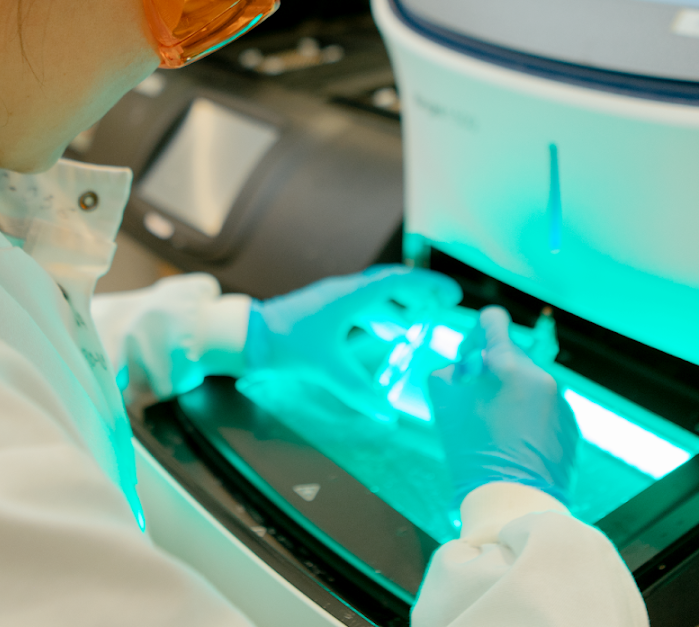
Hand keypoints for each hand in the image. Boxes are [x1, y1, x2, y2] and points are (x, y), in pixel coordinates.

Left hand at [244, 266, 462, 419]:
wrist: (248, 337)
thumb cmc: (286, 344)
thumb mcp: (328, 369)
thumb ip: (360, 392)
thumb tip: (387, 417)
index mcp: (350, 296)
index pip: (398, 281)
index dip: (428, 286)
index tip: (451, 295)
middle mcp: (344, 292)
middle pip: (389, 285)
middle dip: (417, 295)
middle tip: (440, 307)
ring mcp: (331, 300)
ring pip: (373, 297)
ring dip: (396, 309)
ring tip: (414, 328)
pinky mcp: (322, 312)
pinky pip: (358, 309)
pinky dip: (376, 319)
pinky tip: (381, 339)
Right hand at [428, 307, 579, 505]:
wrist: (514, 501)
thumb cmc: (474, 454)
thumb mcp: (446, 408)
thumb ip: (449, 375)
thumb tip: (462, 368)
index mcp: (509, 367)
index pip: (494, 322)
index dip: (477, 331)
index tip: (469, 352)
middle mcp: (540, 377)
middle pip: (512, 356)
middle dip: (492, 370)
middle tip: (474, 398)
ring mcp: (560, 403)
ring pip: (530, 384)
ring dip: (512, 394)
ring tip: (495, 428)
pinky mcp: (571, 427)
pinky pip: (546, 408)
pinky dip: (530, 416)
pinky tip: (515, 443)